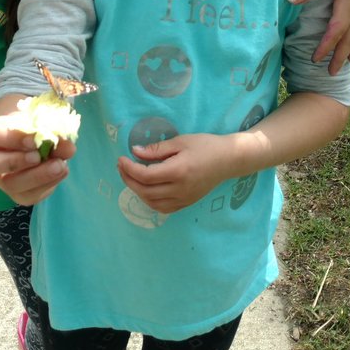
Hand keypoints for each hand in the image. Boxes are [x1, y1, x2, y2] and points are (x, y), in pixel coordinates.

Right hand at [0, 114, 72, 204]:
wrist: (39, 141)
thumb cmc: (35, 127)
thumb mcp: (42, 123)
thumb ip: (53, 132)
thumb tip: (68, 148)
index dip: (12, 138)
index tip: (35, 140)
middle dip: (15, 161)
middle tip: (39, 156)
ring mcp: (2, 179)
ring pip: (9, 184)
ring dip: (37, 177)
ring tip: (60, 166)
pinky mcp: (18, 194)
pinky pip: (29, 195)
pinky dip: (47, 184)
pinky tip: (61, 172)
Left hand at [118, 133, 235, 212]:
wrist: (228, 160)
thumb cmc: (205, 146)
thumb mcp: (180, 141)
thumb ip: (156, 149)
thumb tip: (134, 152)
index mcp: (178, 171)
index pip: (146, 176)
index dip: (129, 169)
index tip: (121, 159)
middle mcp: (180, 189)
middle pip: (145, 191)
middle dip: (129, 180)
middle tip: (122, 167)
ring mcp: (184, 199)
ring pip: (152, 203)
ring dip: (137, 191)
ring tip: (131, 177)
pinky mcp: (187, 203)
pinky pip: (163, 208)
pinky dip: (150, 200)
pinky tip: (146, 188)